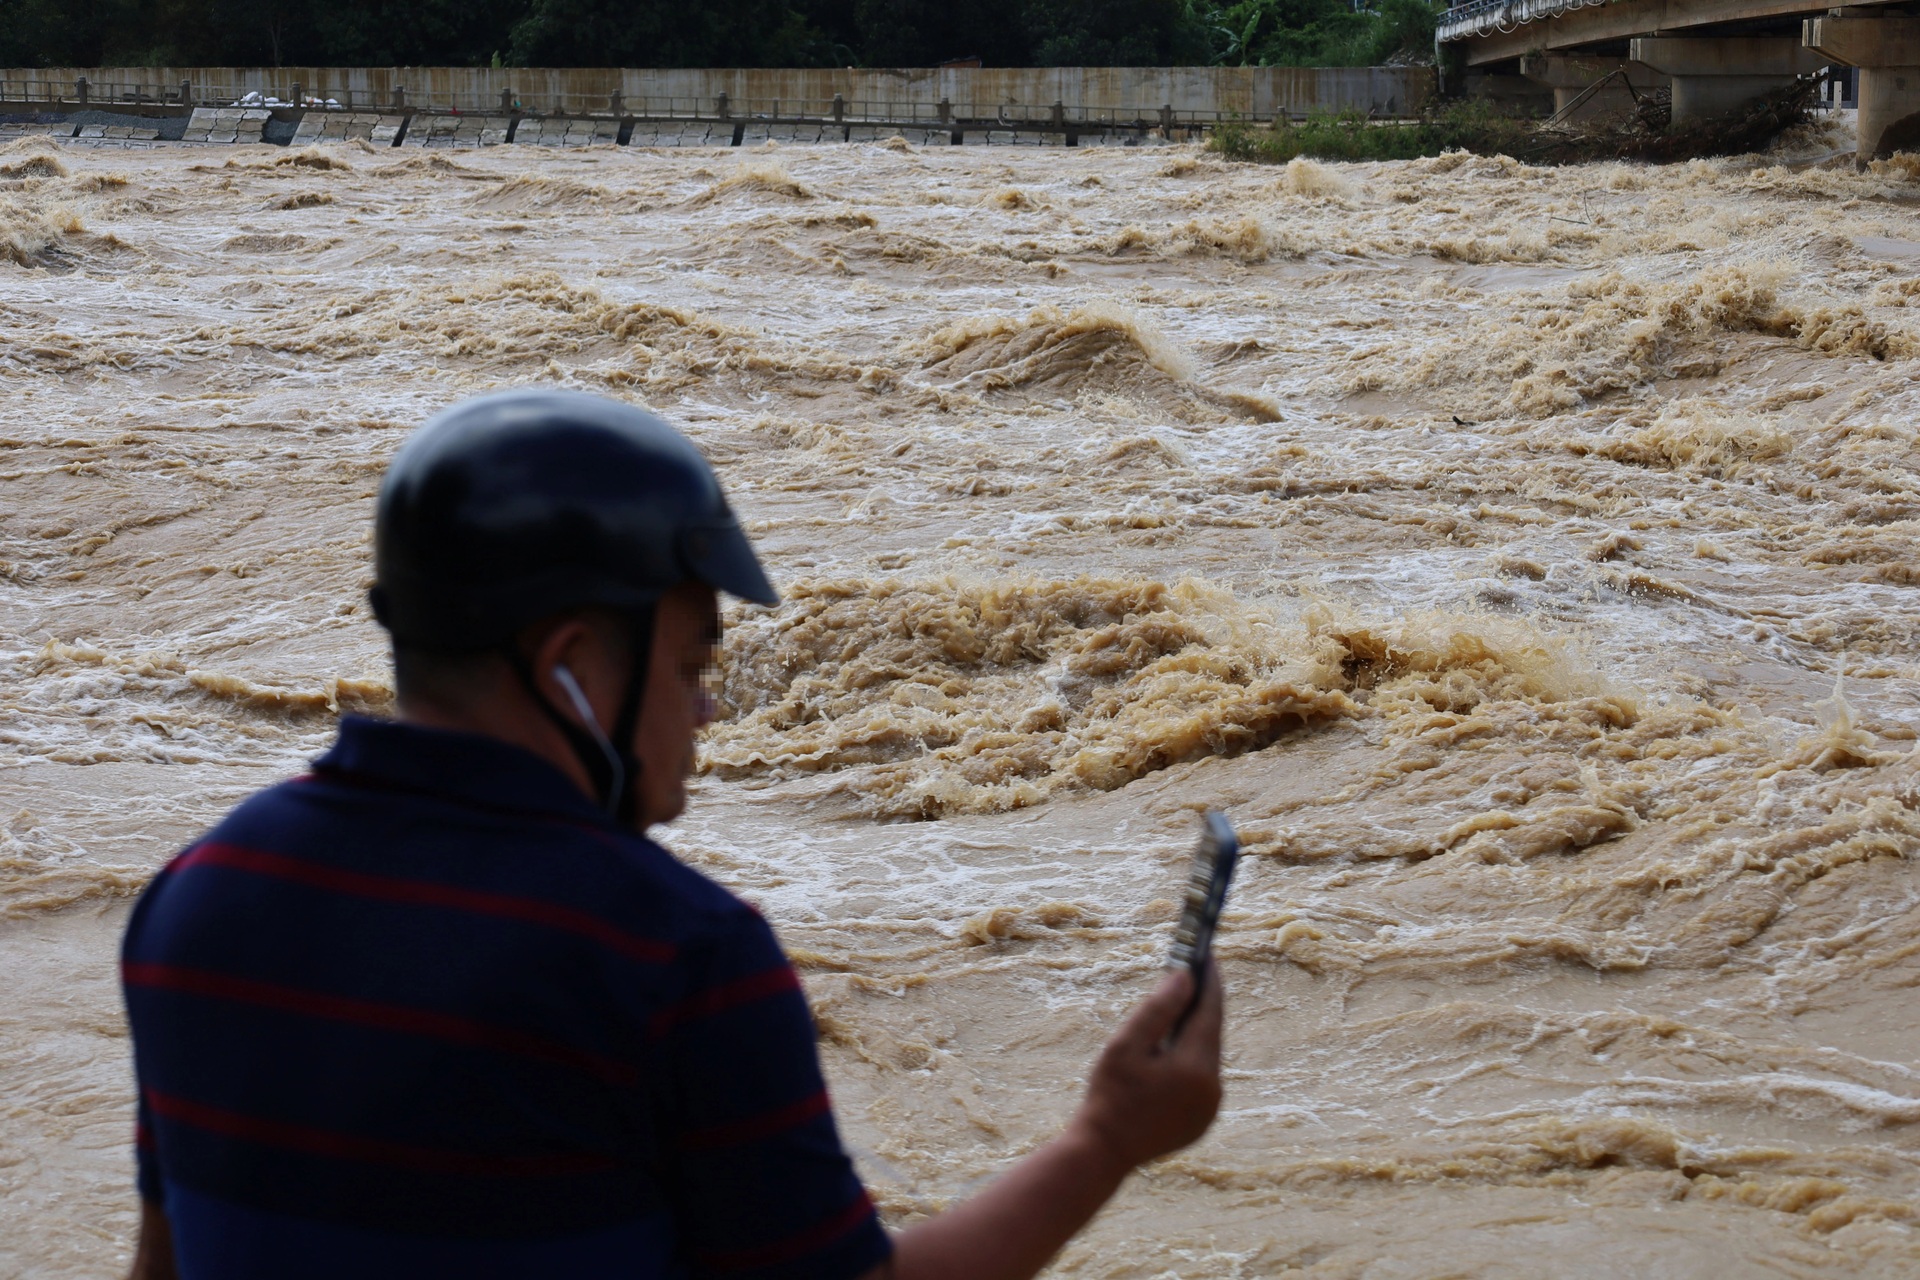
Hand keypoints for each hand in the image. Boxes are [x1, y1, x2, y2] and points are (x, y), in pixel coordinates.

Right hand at [1070, 964, 1222, 1172]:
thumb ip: (1157, 1009)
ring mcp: (1210, 1107)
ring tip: (1179, 1007)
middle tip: (1191, 975)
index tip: (1207, 955)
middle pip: (1211, 1034)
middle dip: (1202, 1004)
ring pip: (1207, 1057)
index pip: (1211, 1011)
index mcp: (1196, 1067)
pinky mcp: (1202, 1120)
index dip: (1210, 981)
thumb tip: (1185, 976)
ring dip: (1195, 1032)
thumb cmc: (1109, 1094)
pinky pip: (1202, 1079)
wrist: (1104, 1151)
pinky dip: (1191, 1058)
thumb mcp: (1126, 1045)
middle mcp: (1213, 1088)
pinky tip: (1173, 1047)